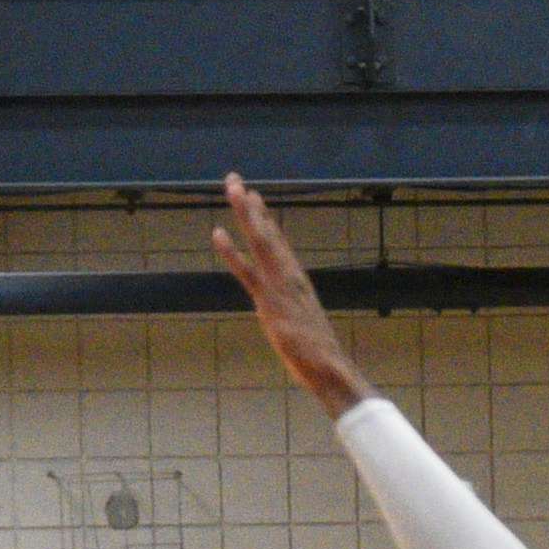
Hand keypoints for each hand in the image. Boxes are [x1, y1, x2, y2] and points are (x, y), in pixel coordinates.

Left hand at [212, 175, 374, 418]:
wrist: (330, 368)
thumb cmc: (321, 356)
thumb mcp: (307, 327)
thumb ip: (295, 313)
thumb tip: (291, 314)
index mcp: (298, 281)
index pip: (280, 243)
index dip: (266, 219)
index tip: (255, 198)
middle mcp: (290, 276)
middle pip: (268, 233)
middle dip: (250, 206)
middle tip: (235, 179)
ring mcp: (280, 286)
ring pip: (260, 241)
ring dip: (244, 214)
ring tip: (231, 188)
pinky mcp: (270, 301)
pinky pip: (247, 270)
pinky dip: (232, 251)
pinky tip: (217, 232)